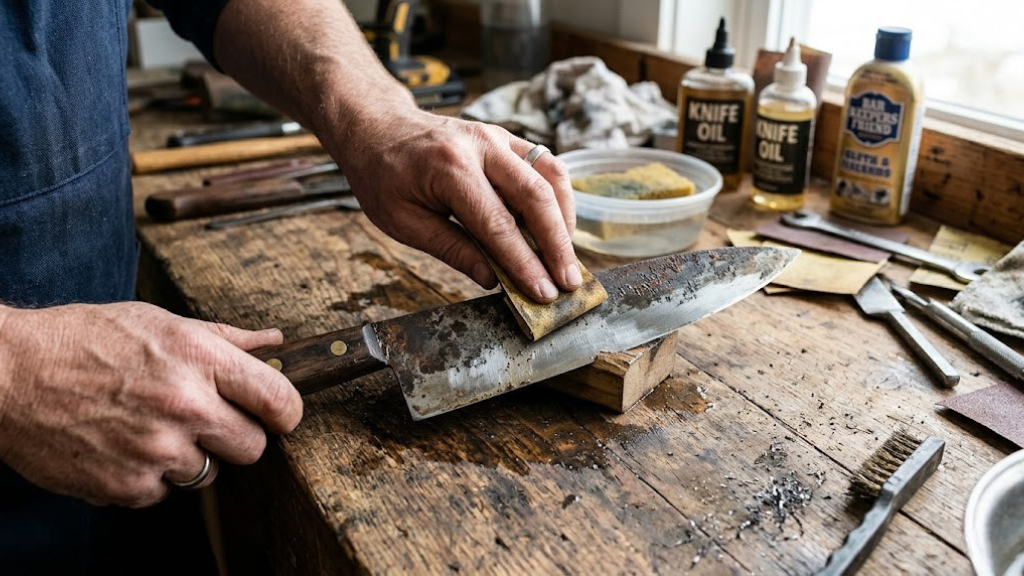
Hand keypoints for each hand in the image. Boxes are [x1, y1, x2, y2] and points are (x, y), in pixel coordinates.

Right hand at [0, 302, 301, 506]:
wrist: (10, 373)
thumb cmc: (86, 339)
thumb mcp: (160, 322)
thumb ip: (224, 339)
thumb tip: (274, 342)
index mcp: (200, 359)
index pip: (280, 401)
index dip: (285, 413)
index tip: (277, 416)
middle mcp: (185, 406)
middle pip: (253, 448)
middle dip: (235, 437)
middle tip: (204, 421)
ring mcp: (156, 450)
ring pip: (208, 474)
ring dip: (188, 457)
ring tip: (149, 426)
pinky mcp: (127, 485)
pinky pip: (163, 492)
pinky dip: (148, 476)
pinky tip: (121, 445)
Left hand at [332, 108, 580, 302]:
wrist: (377, 127)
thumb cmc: (383, 176)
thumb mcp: (402, 222)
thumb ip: (452, 249)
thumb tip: (493, 279)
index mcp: (450, 169)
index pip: (498, 225)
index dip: (525, 263)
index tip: (544, 293)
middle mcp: (480, 146)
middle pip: (535, 198)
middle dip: (557, 245)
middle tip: (569, 282)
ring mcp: (497, 136)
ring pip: (549, 176)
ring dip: (564, 219)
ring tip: (567, 257)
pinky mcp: (505, 137)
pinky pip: (544, 163)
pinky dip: (558, 196)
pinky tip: (558, 225)